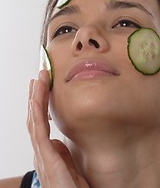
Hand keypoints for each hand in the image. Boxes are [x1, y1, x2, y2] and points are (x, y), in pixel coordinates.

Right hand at [27, 70, 88, 187]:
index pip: (41, 123)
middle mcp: (41, 151)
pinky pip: (39, 131)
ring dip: (35, 99)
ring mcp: (42, 154)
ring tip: (37, 81)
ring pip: (35, 121)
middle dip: (36, 96)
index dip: (40, 105)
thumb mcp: (68, 169)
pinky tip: (36, 99)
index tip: (43, 88)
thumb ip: (61, 155)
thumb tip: (57, 141)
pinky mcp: (46, 159)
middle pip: (35, 118)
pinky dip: (36, 112)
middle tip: (39, 78)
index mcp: (47, 153)